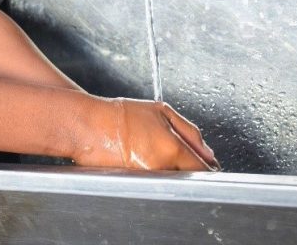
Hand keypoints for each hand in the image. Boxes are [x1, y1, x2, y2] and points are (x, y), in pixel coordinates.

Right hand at [74, 98, 218, 171]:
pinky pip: (154, 186)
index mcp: (171, 147)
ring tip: (155, 156)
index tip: (208, 166)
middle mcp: (161, 167)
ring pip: (172, 183)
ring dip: (172, 173)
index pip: (202, 168)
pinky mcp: (134, 185)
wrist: (88, 125)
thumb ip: (190, 131)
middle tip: (180, 159)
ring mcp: (147, 179)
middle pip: (189, 179)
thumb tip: (207, 152)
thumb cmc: (120, 115)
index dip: (207, 167)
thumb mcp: (161, 111)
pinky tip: (143, 161)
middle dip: (190, 171)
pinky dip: (155, 178)